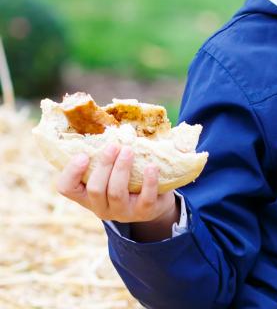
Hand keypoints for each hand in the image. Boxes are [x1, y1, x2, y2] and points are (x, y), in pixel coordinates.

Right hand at [56, 144, 177, 223]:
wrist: (153, 203)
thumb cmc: (127, 179)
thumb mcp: (111, 170)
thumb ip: (106, 153)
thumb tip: (109, 119)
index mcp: (87, 195)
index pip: (67, 188)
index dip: (71, 172)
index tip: (83, 154)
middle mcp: (101, 207)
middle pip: (95, 189)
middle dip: (104, 165)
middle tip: (114, 145)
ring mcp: (122, 212)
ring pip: (116, 193)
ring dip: (122, 169)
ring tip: (129, 150)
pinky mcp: (144, 212)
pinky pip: (145, 198)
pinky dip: (149, 181)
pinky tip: (151, 166)